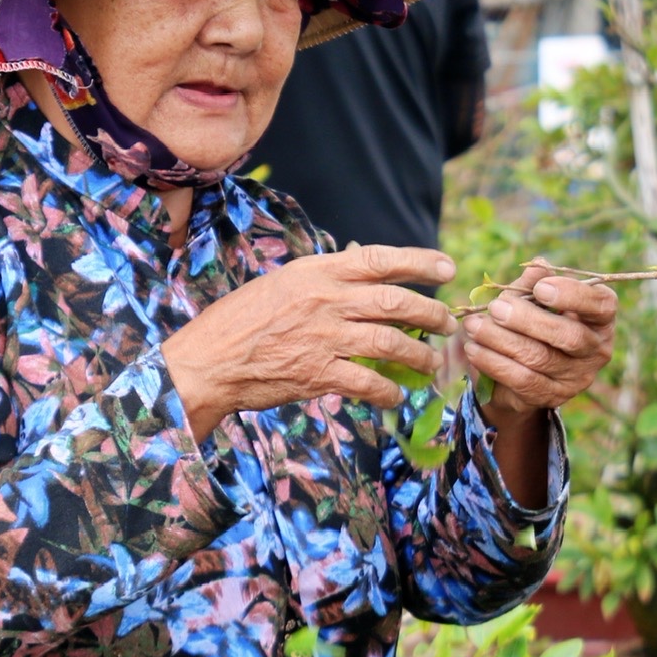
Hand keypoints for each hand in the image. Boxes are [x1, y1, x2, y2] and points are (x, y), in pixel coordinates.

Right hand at [163, 246, 458, 436]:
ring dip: (419, 355)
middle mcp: (324, 301)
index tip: (448, 269)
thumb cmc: (241, 321)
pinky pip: (368, 383)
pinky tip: (395, 397)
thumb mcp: (281, 284)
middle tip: (448, 324)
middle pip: (395, 301)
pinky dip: (388, 392)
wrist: (207, 362)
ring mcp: (323, 338)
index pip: (378, 259)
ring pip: (390, 343)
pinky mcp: (318, 374)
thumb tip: (364, 271)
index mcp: (316, 272)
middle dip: (430, 313)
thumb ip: (322, 280)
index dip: (420, 261)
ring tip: (432, 364)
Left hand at [462, 263, 616, 430]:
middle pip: (569, 336)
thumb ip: (534, 283)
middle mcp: (597, 349)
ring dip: (502, 340)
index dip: (573, 295)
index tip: (540, 289)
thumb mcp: (531, 299)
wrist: (518, 370)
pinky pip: (523, 380)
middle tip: (495, 308)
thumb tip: (538, 266)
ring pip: (541, 358)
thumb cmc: (530, 322)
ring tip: (474, 327)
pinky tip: (474, 350)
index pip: (601, 305)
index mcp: (600, 318)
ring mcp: (578, 377)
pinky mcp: (553, 396)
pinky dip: (494, 363)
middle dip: (527, 320)